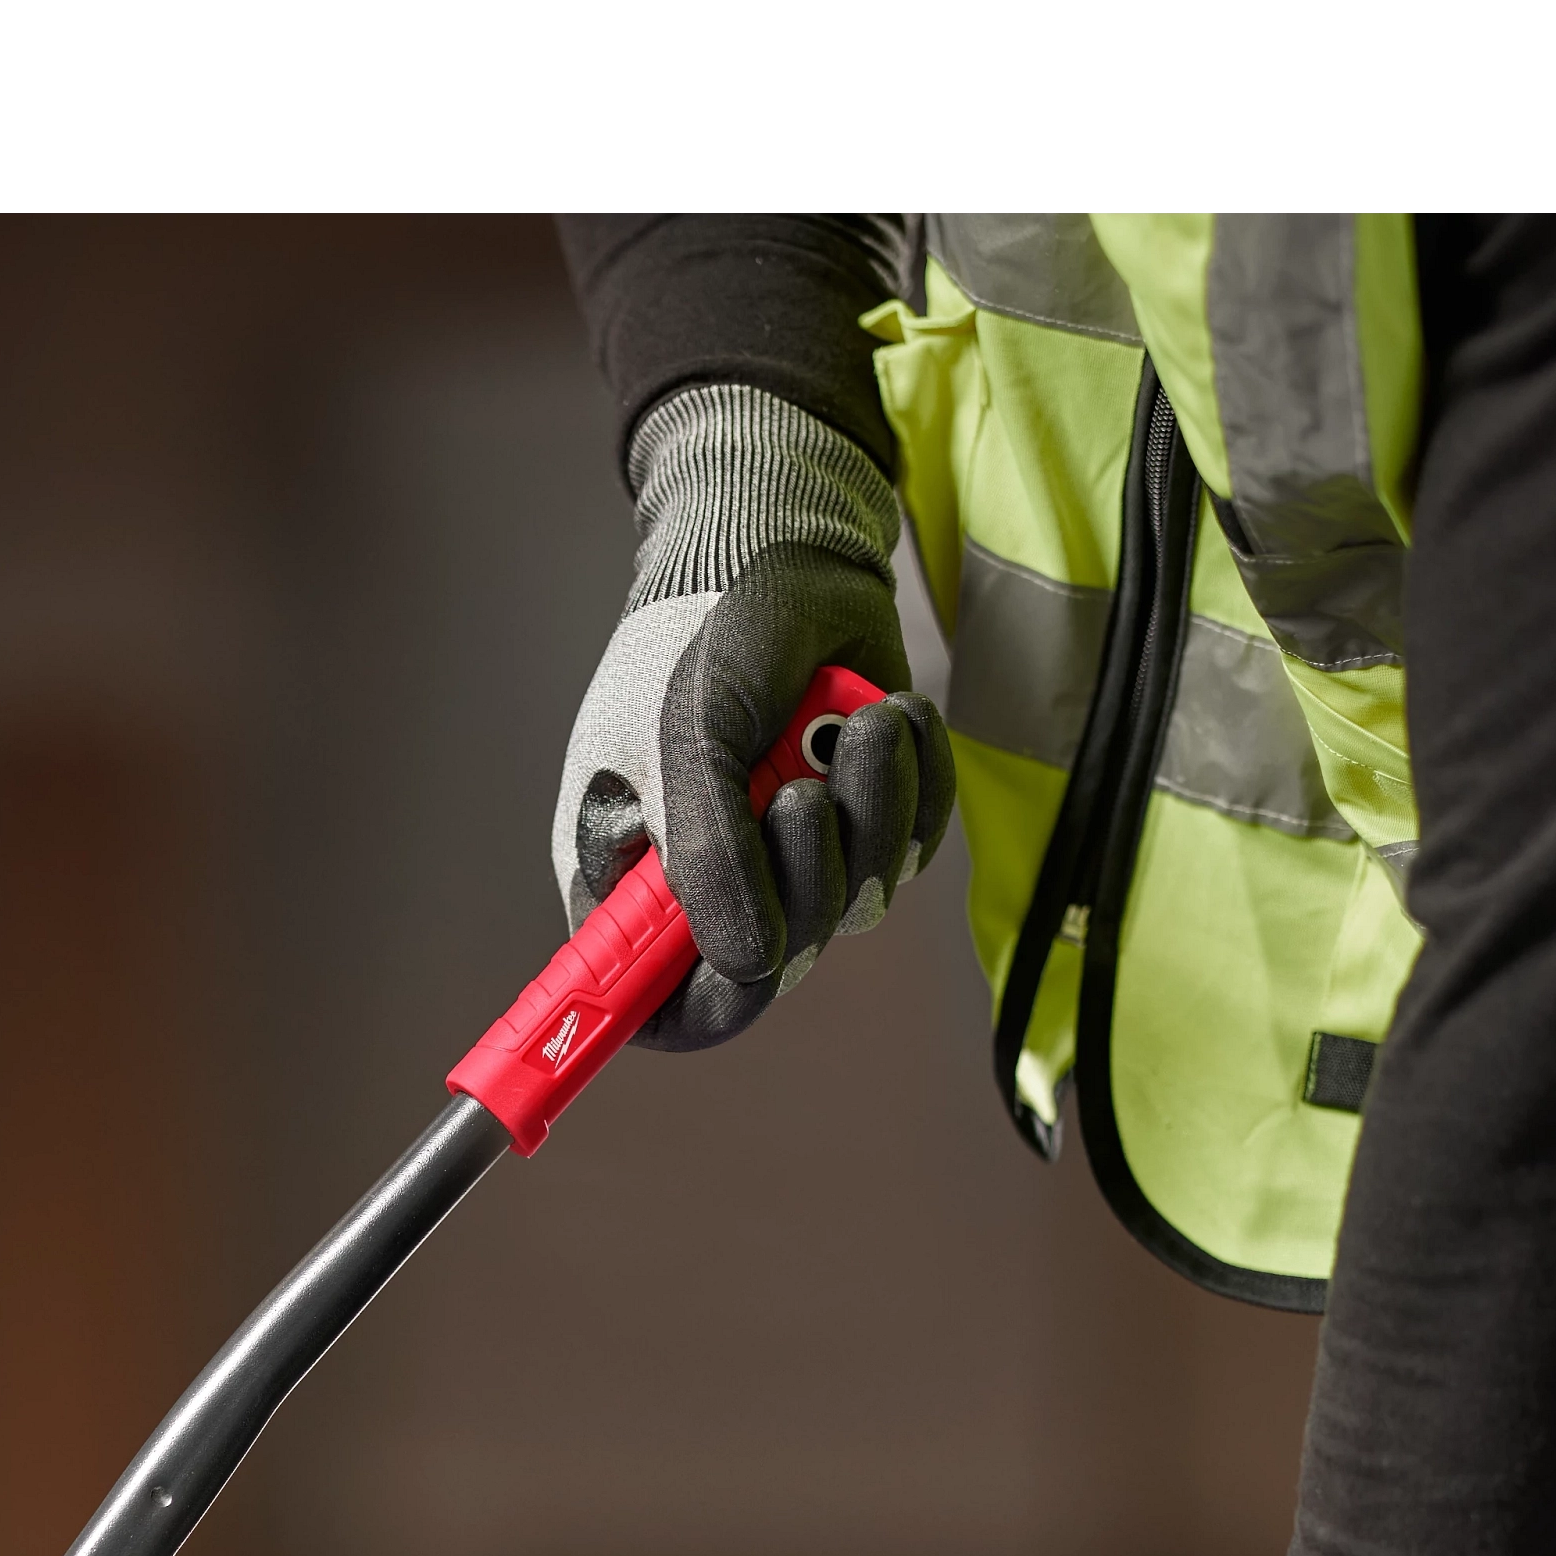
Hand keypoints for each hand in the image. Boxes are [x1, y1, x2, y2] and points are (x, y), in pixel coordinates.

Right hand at [548, 383, 948, 1051]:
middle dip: (810, 875)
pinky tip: (886, 720)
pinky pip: (916, 849)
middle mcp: (718, 886)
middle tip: (802, 792)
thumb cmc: (705, 634)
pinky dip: (915, 782)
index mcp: (639, 881)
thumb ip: (707, 857)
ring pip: (859, 905)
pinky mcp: (871, 825)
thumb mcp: (691, 737)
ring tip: (858, 727)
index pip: (667, 1004)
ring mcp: (798, 860)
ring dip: (873, 811)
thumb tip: (751, 965)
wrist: (789, 552)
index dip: (706, 1004)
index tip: (746, 962)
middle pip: (780, 966)